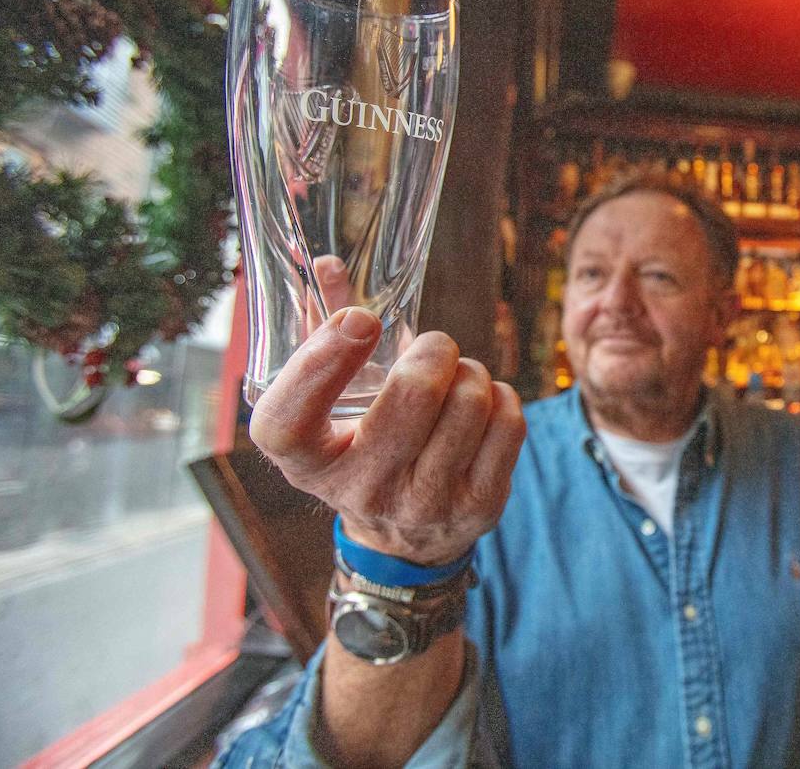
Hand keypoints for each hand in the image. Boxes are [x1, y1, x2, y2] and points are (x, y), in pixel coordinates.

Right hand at [250, 306, 525, 563]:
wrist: (404, 536)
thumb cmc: (360, 445)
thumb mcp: (329, 405)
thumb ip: (322, 334)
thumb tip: (328, 264)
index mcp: (306, 462)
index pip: (290, 419)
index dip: (322, 363)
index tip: (359, 321)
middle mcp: (361, 490)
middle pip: (413, 394)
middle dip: (433, 350)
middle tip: (430, 350)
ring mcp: (424, 504)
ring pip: (470, 401)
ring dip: (469, 373)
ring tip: (454, 381)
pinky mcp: (479, 507)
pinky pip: (509, 422)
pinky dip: (501, 397)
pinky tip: (480, 407)